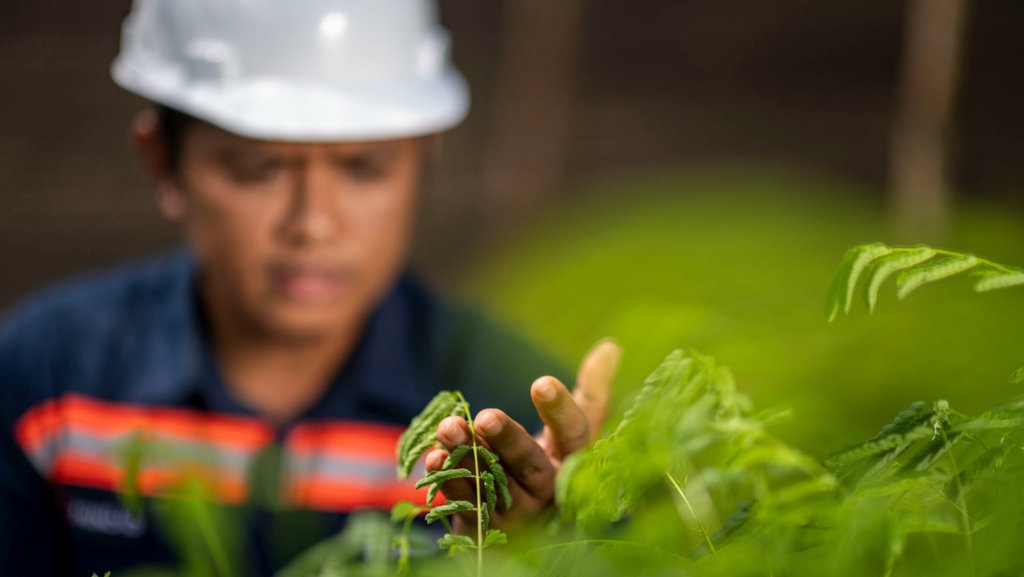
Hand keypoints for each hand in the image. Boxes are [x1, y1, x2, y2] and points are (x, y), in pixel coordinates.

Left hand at [424, 338, 621, 529]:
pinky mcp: (486, 529)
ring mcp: (518, 515)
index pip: (575, 436)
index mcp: (574, 462)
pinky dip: (450, 480)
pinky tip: (434, 456)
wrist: (526, 530)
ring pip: (493, 486)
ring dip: (468, 456)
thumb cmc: (551, 464)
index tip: (541, 382)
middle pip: (532, 466)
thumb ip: (591, 391)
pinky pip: (468, 505)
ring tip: (448, 427)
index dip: (560, 411)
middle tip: (486, 416)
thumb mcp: (573, 432)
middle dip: (509, 441)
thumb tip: (611, 346)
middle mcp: (549, 492)